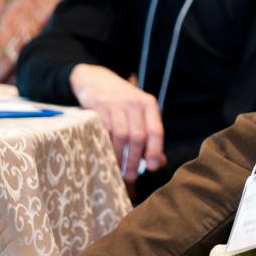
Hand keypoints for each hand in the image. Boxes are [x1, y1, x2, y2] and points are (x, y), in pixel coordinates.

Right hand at [69, 64, 166, 181]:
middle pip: (138, 136)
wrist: (96, 79)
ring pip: (121, 135)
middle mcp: (135, 102)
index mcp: (149, 104)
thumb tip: (159, 163)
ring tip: (118, 170)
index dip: (155, 151)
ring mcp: (116, 104)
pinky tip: (105, 156)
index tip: (151, 168)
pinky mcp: (99, 107)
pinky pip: (104, 131)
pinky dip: (105, 147)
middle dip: (135, 160)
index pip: (156, 131)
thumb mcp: (139, 113)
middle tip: (130, 176)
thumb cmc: (121, 103)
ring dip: (119, 157)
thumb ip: (149, 135)